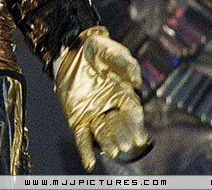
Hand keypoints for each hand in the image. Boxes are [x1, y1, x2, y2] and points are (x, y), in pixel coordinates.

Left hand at [54, 26, 151, 171]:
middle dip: (123, 136)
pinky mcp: (77, 118)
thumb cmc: (97, 49)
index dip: (137, 126)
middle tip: (126, 144)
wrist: (71, 48)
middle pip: (119, 127)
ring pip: (103, 134)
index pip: (133, 114)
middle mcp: (111, 108)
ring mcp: (94, 114)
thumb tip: (137, 81)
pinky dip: (86, 151)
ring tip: (113, 150)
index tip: (140, 137)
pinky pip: (82, 137)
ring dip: (108, 144)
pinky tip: (89, 164)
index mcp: (124, 95)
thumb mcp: (112, 52)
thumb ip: (126, 64)